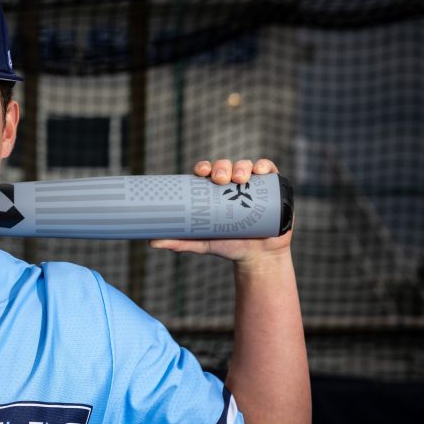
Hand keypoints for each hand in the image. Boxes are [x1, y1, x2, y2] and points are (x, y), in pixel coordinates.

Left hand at [149, 159, 292, 265]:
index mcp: (214, 190)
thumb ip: (178, 241)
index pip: (207, 172)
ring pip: (245, 166)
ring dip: (241, 166)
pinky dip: (265, 166)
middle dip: (222, 167)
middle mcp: (233, 184)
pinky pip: (269, 170)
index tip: (201, 172)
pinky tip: (260, 170)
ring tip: (239, 179)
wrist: (257, 257)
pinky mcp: (273, 188)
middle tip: (220, 179)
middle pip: (225, 166)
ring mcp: (253, 184)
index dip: (204, 167)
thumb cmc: (227, 245)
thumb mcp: (201, 242)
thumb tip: (151, 242)